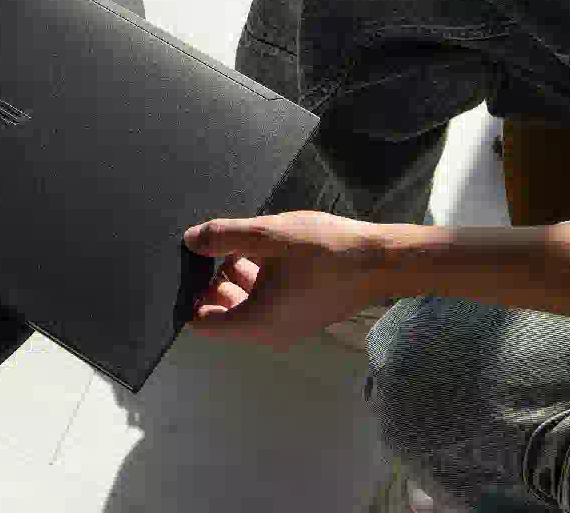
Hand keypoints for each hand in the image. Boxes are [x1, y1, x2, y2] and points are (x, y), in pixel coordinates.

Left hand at [182, 211, 397, 348]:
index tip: (189, 267)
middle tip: (213, 248)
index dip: (189, 295)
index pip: (203, 322)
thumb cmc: (324, 250)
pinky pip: (268, 300)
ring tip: (239, 242)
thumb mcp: (266, 236)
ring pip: (247, 303)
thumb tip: (190, 240)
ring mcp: (289, 325)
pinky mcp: (304, 313)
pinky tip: (265, 249)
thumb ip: (223, 236)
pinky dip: (260, 278)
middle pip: (224, 312)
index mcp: (256, 323)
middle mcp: (270, 333)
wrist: (381, 261)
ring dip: (237, 275)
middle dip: (213, 281)